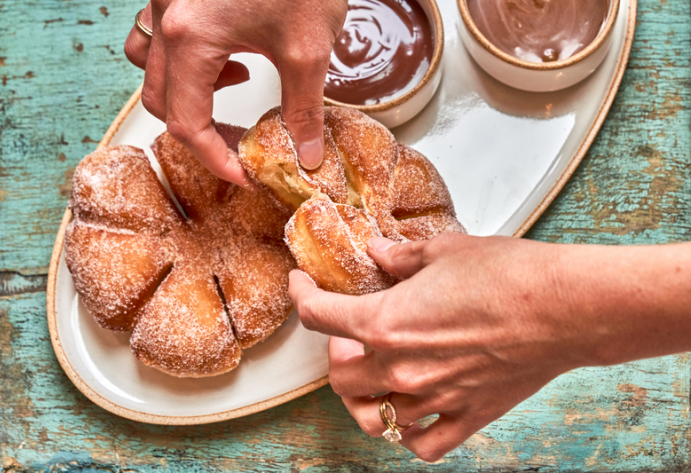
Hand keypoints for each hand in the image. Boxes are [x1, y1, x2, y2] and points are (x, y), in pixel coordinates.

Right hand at [125, 0, 347, 185]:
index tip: (244, 174)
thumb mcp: (308, 48)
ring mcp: (167, 2)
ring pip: (153, 68)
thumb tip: (306, 156)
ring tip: (235, 87)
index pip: (187, 123)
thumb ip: (304, 109)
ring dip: (188, 93)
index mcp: (191, 37)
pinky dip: (189, 60)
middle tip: (239, 144)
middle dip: (201, 132)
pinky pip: (162, 37)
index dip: (215, 159)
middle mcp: (168, 19)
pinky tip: (230, 53)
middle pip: (162, 101)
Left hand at [290, 232, 688, 460]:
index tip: (303, 284)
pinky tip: (412, 412)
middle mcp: (400, 368)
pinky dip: (408, 432)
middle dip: (334, 353)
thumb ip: (400, 256)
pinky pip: (422, 443)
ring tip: (372, 376)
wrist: (563, 307)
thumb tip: (377, 252)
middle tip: (348, 332)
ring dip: (363, 396)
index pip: (319, 315)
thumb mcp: (443, 252)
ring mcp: (432, 398)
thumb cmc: (507, 275)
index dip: (302, 294)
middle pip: (338, 376)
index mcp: (384, 323)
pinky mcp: (466, 416)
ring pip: (373, 416)